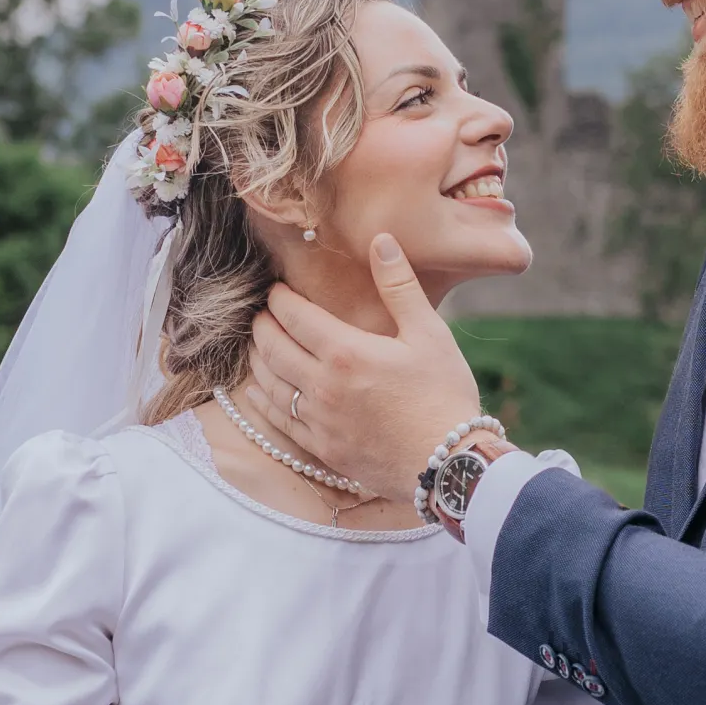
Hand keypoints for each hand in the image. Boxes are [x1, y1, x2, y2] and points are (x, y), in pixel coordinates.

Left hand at [248, 234, 482, 501]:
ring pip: (270, 384)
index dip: (279, 300)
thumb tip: (381, 241)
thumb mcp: (429, 333)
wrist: (449, 463)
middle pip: (273, 349)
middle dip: (262, 327)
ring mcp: (319, 420)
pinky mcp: (323, 448)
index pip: (294, 317)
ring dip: (258, 360)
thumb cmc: (444, 395)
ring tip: (256, 346)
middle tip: (261, 315)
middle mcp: (322, 385)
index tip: (276, 290)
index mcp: (346, 352)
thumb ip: (399, 286)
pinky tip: (259, 391)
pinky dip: (263, 400)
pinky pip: (279, 420)